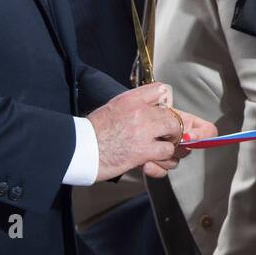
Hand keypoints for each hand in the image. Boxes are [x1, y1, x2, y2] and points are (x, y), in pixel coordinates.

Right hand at [85, 84, 216, 180]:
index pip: (162, 90)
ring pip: (175, 140)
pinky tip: (152, 164)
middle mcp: (141, 112)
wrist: (79, 148)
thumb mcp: (114, 108)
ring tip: (160, 154)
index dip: (170, 105)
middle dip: (176, 132)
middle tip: (169, 140)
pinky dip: (163, 164)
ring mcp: (143, 132)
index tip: (170, 116)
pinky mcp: (143, 151)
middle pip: (175, 119)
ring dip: (171, 150)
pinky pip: (166, 157)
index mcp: (132, 99)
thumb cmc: (94, 131)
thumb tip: (159, 107)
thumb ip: (137, 106)